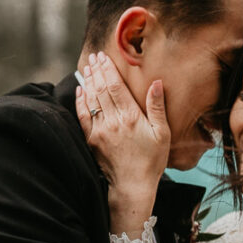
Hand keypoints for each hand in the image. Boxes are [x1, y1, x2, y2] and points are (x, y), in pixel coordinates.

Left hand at [76, 52, 169, 230]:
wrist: (132, 186)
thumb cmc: (151, 161)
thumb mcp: (162, 133)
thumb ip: (157, 107)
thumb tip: (156, 83)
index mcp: (130, 117)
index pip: (115, 87)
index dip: (108, 69)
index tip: (104, 57)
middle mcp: (112, 121)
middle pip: (101, 89)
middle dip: (97, 71)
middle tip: (93, 56)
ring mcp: (99, 131)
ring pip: (91, 100)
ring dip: (88, 82)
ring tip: (87, 67)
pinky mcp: (92, 140)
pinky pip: (82, 116)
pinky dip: (80, 101)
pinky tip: (80, 90)